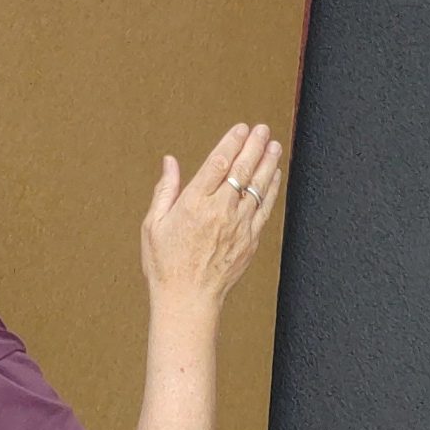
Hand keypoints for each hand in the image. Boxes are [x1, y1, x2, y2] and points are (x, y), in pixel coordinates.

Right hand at [141, 124, 282, 316]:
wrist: (188, 301)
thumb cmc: (165, 264)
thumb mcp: (154, 225)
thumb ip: (165, 190)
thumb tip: (170, 161)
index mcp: (194, 204)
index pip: (217, 163)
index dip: (231, 142)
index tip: (240, 128)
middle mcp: (219, 211)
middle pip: (242, 170)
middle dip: (253, 146)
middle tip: (262, 128)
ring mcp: (238, 226)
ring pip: (258, 187)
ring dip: (267, 163)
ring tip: (273, 145)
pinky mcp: (250, 240)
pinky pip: (265, 208)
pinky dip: (271, 189)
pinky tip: (274, 175)